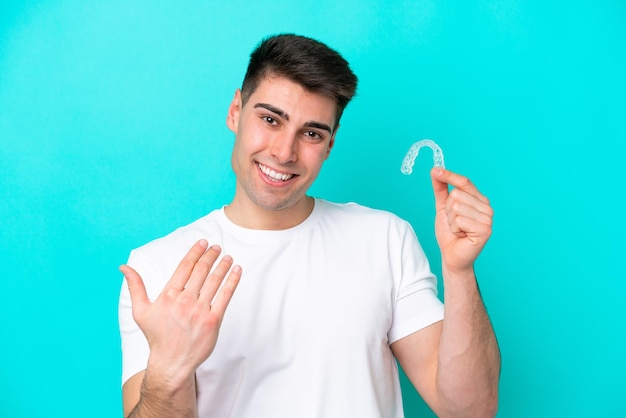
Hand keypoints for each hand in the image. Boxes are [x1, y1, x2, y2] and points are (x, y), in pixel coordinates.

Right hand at [119, 240, 240, 385]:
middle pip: (201, 271)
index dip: (195, 252)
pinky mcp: (213, 320)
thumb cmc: (157, 336)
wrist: (171, 363)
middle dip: (210, 255)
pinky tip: (237, 271)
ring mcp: (199, 311)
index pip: (185, 267)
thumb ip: (135, 287)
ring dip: (223, 266)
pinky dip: (232, 281)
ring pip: (214, 281)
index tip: (202, 243)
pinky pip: (225, 296)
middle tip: (217, 247)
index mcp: (168, 295)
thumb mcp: (141, 311)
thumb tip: (124, 267)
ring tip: (228, 257)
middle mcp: (184, 301)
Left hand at [431, 168, 493, 273]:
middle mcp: (486, 207)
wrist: (452, 256)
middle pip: (456, 194)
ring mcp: (487, 218)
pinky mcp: (485, 230)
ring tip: (458, 230)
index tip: (435, 170)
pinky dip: (455, 228)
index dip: (449, 176)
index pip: (464, 182)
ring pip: (456, 207)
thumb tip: (436, 170)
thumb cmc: (450, 234)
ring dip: (451, 221)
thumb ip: (441, 189)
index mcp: (479, 200)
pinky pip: (460, 220)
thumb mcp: (442, 208)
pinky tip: (461, 235)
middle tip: (453, 223)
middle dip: (448, 210)